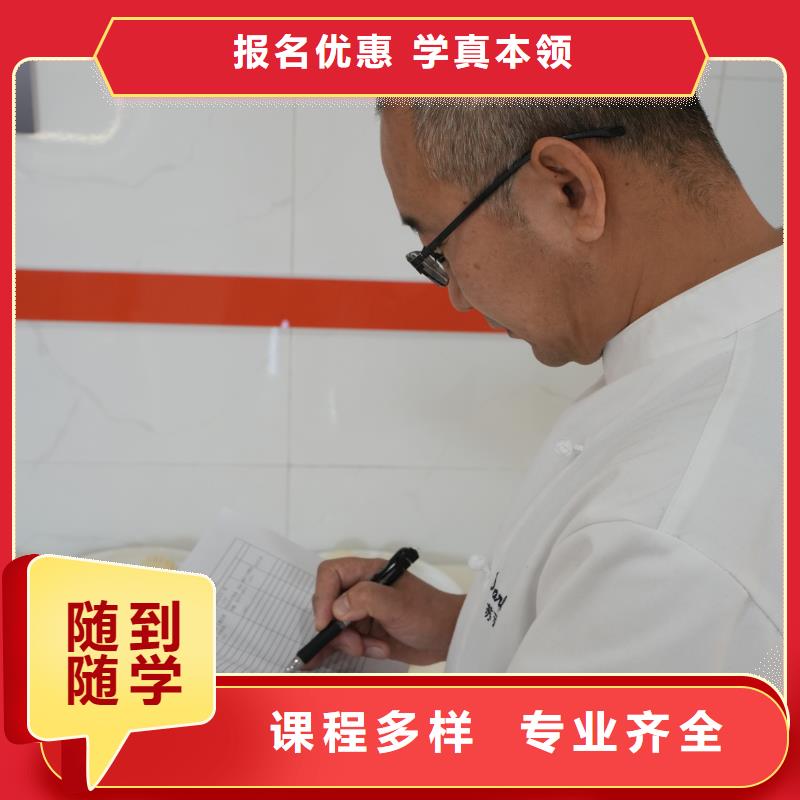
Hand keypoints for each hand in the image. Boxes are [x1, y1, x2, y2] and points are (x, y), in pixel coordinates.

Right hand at [308, 557, 465, 667]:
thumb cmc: (430, 614)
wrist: (449, 637)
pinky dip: (349, 651)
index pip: (331, 574)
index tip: (327, 621)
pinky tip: (363, 654)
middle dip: (336, 627)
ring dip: (348, 642)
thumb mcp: (398, 604)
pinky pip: (346, 642)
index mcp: (368, 573)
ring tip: (371, 648)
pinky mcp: (367, 633)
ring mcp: (363, 613)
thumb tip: (337, 608)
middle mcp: (362, 590)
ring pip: (335, 627)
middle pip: (328, 603)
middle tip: (354, 643)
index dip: (323, 595)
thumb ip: (366, 599)